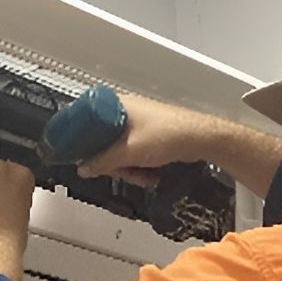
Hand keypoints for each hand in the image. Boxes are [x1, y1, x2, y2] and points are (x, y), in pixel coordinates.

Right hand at [79, 94, 281, 202]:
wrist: (200, 138)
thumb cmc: (168, 135)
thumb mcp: (129, 152)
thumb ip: (103, 162)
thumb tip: (83, 169)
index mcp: (115, 105)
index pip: (86, 120)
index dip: (81, 140)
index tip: (81, 157)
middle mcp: (124, 110)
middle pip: (102, 142)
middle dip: (113, 163)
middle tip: (122, 172)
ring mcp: (136, 123)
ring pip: (118, 151)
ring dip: (128, 168)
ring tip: (141, 175)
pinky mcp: (147, 134)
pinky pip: (132, 153)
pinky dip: (138, 166)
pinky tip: (148, 174)